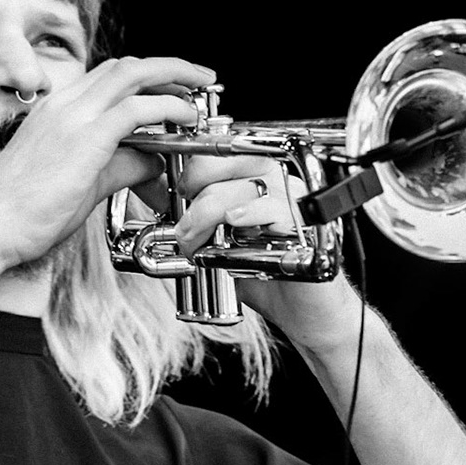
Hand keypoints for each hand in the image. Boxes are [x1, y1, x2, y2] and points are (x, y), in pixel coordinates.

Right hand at [0, 57, 215, 269]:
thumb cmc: (20, 214)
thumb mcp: (81, 182)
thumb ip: (120, 165)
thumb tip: (153, 161)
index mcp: (55, 111)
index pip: (107, 78)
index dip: (145, 78)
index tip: (171, 88)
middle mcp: (63, 105)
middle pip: (125, 67)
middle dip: (167, 67)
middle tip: (198, 79)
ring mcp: (73, 117)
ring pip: (133, 75)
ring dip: (174, 77)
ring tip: (201, 89)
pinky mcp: (86, 138)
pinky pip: (138, 108)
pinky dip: (169, 107)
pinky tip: (187, 117)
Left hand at [173, 156, 363, 350]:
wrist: (306, 312)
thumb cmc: (271, 277)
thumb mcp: (222, 242)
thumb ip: (194, 215)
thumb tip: (159, 194)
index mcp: (262, 177)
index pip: (224, 152)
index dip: (195, 169)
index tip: (181, 193)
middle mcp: (280, 183)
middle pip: (230, 164)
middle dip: (196, 196)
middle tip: (185, 231)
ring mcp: (294, 202)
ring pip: (244, 188)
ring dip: (209, 214)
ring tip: (196, 243)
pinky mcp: (305, 226)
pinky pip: (275, 209)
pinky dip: (250, 215)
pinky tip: (235, 225)